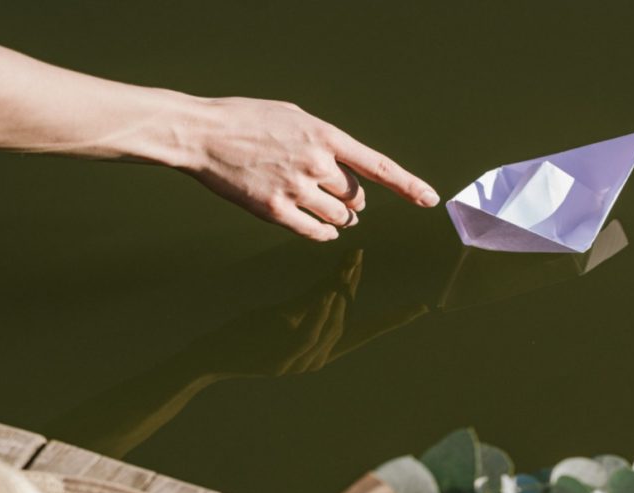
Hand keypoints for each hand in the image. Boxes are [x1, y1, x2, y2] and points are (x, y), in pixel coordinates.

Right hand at [183, 97, 439, 240]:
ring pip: (339, 217)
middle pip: (356, 196)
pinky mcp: (275, 211)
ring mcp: (296, 189)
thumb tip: (347, 173)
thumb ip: (324, 142)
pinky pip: (316, 232)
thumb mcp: (294, 117)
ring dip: (341, 218)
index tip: (430, 199)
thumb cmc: (247, 121)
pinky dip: (326, 233)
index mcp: (325, 136)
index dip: (407, 185)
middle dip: (353, 200)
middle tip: (338, 196)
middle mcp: (316, 163)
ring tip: (329, 211)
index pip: (378, 165)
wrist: (204, 134)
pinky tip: (326, 230)